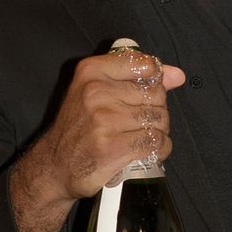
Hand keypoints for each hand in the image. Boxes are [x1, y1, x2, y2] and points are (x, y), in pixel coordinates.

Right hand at [34, 47, 187, 201]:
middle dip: (156, 110)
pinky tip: (148, 151)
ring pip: (159, 120)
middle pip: (156, 95)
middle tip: (142, 122)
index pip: (144, 65)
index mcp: (91, 72)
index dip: (155, 80)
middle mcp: (96, 92)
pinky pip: (155, 143)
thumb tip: (177, 75)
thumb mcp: (95, 91)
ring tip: (143, 137)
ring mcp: (104, 121)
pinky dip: (159, 149)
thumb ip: (137, 77)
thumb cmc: (78, 128)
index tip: (148, 94)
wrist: (55, 165)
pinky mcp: (113, 147)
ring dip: (159, 131)